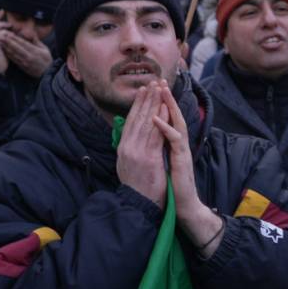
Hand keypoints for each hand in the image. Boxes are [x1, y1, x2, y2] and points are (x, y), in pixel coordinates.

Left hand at [0, 31, 52, 77]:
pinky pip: (13, 59)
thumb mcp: (45, 49)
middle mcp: (28, 57)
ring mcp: (24, 62)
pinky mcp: (22, 66)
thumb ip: (37, 41)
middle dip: (7, 41)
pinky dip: (8, 54)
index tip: (9, 33)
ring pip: (13, 54)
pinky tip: (4, 49)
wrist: (47, 74)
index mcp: (35, 52)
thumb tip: (30, 33)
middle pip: (16, 48)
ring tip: (0, 41)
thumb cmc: (47, 60)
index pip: (23, 43)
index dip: (15, 38)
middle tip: (0, 36)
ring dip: (5, 47)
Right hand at [116, 83, 167, 208]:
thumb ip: (130, 150)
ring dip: (153, 104)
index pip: (130, 122)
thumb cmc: (139, 188)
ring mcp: (136, 152)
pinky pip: (155, 134)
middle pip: (137, 118)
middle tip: (152, 82)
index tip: (143, 91)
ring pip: (146, 122)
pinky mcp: (148, 158)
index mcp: (123, 149)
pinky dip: (160, 119)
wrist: (139, 206)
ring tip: (159, 89)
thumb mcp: (129, 166)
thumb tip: (132, 138)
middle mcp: (127, 148)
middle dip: (146, 99)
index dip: (137, 105)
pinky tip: (164, 108)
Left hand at [153, 80, 223, 257]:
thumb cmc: (172, 187)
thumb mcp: (164, 163)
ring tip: (160, 90)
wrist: (184, 207)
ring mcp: (182, 150)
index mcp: (174, 145)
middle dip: (166, 98)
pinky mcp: (182, 159)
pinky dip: (164, 127)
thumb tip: (152, 139)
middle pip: (173, 115)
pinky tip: (156, 117)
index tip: (153, 89)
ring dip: (167, 105)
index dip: (161, 104)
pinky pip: (174, 139)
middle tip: (159, 80)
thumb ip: (161, 149)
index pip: (167, 119)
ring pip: (176, 122)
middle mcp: (180, 144)